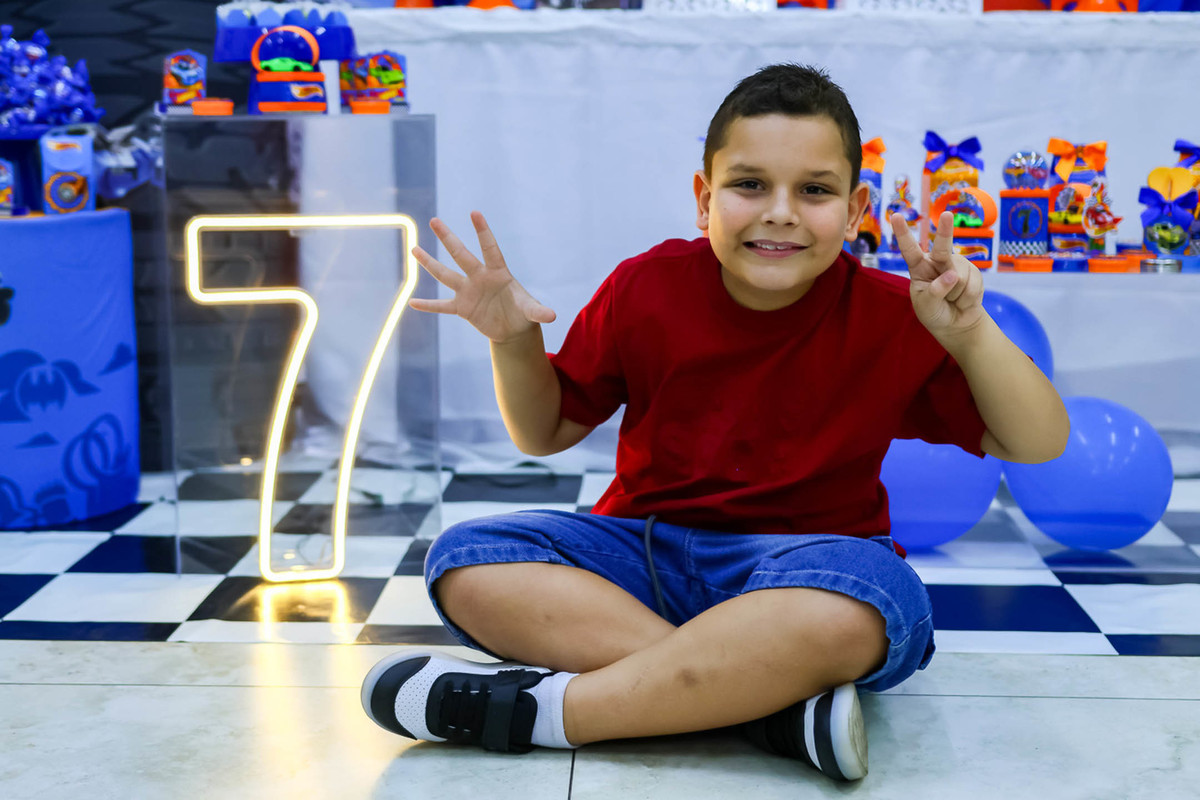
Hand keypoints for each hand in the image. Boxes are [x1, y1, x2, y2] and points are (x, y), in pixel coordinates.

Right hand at [408, 211, 555, 343]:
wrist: (513, 327)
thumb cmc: (523, 312)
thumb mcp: (531, 312)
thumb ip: (539, 311)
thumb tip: (552, 316)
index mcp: (498, 273)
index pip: (489, 248)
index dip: (483, 232)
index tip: (474, 213)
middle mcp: (479, 277)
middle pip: (461, 255)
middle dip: (448, 238)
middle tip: (434, 220)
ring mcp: (468, 292)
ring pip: (445, 275)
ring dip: (430, 263)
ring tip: (414, 249)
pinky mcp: (462, 308)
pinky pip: (441, 306)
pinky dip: (428, 306)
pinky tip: (412, 303)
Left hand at [891, 210, 986, 340]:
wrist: (956, 322)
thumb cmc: (934, 312)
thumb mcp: (926, 306)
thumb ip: (935, 292)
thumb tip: (953, 275)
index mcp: (918, 267)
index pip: (909, 249)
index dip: (902, 233)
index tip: (895, 215)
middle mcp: (937, 261)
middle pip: (941, 248)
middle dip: (945, 231)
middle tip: (947, 215)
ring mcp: (957, 264)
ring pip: (959, 277)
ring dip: (956, 295)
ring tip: (952, 299)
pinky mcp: (974, 272)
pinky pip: (973, 285)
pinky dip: (968, 298)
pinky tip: (964, 299)